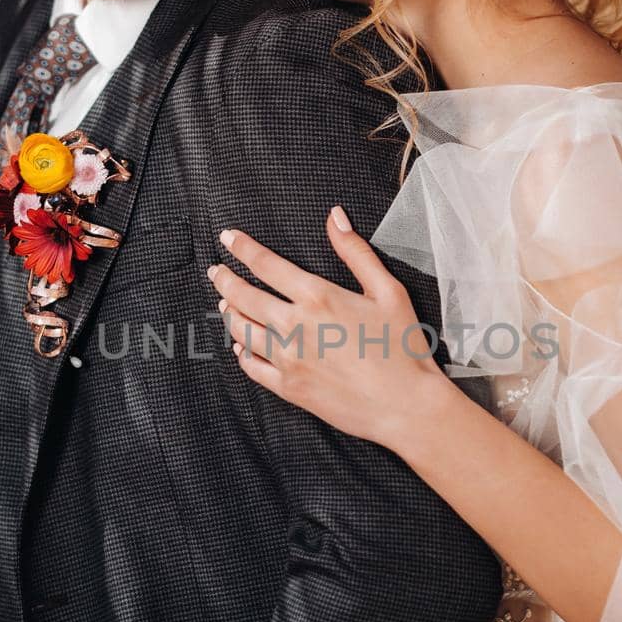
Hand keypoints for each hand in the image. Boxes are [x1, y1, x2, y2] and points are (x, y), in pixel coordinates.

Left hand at [207, 206, 445, 448]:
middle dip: (225, 279)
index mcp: (317, 296)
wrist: (405, 404)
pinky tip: (240, 345)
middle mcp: (294, 326)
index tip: (227, 238)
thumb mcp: (387, 290)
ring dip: (229, 312)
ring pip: (241, 330)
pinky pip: (252, 367)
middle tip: (216, 270)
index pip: (266, 265)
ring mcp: (288, 359)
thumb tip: (335, 217)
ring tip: (224, 302)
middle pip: (243, 296)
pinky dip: (241, 352)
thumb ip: (356, 252)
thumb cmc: (402, 347)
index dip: (242, 248)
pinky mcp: (289, 387)